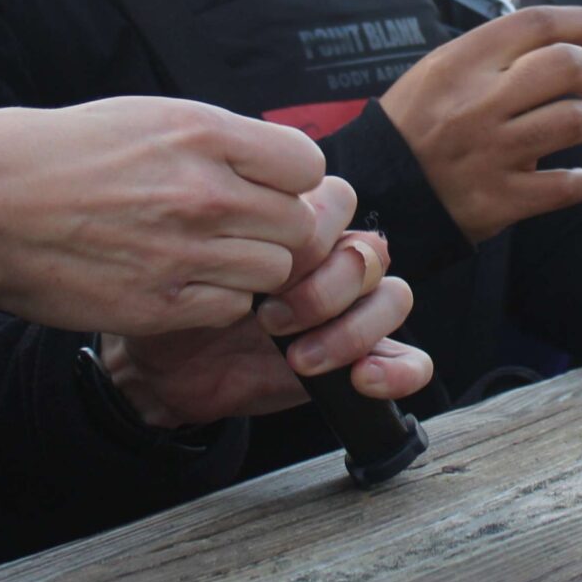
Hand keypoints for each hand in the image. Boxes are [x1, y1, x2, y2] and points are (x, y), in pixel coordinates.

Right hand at [0, 97, 332, 336]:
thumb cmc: (59, 153)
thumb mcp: (148, 117)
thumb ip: (218, 141)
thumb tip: (271, 164)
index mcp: (202, 134)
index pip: (307, 165)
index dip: (291, 179)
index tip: (268, 186)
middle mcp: (204, 191)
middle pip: (299, 223)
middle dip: (277, 226)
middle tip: (241, 227)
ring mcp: (185, 251)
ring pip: (274, 271)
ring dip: (251, 266)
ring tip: (207, 254)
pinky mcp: (161, 304)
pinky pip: (232, 308)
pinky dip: (218, 300)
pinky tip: (183, 280)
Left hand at [101, 211, 434, 428]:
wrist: (168, 368)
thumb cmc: (183, 302)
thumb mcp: (200, 264)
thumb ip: (240, 242)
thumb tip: (267, 245)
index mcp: (303, 224)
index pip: (340, 202)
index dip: (309, 233)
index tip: (264, 267)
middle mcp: (336, 260)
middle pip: (369, 252)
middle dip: (323, 288)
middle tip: (271, 317)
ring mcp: (355, 309)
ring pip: (393, 297)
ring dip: (350, 329)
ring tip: (299, 358)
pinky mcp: (364, 357)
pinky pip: (413, 358)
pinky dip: (399, 369)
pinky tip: (361, 379)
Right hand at [379, 5, 581, 244]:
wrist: (376, 192)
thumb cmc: (415, 125)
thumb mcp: (438, 71)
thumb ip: (492, 53)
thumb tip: (562, 37)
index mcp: (460, 64)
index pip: (536, 24)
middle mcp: (477, 103)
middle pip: (566, 66)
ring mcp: (490, 153)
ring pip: (575, 121)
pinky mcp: (498, 201)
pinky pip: (564, 186)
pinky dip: (578, 181)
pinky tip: (571, 177)